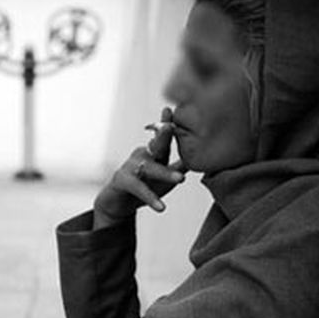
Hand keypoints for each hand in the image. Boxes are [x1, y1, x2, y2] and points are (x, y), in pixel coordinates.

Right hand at [93, 107, 186, 228]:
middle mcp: (142, 155)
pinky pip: (139, 189)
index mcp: (154, 153)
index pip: (164, 138)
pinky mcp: (122, 181)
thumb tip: (201, 157)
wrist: (117, 204)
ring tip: (181, 179)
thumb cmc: (143, 187)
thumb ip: (179, 167)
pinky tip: (161, 208)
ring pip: (150, 169)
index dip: (167, 123)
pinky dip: (151, 198)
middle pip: (156, 147)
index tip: (171, 109)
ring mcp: (131, 167)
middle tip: (171, 127)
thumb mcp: (164, 178)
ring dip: (165, 173)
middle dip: (163, 136)